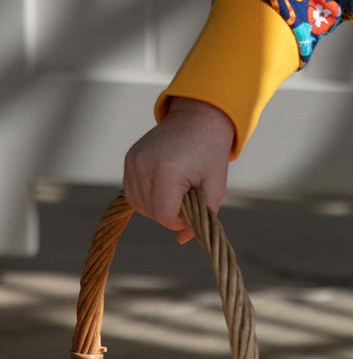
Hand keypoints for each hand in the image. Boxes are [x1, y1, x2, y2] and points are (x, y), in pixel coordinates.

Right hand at [122, 98, 234, 243]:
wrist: (199, 118)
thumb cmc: (211, 153)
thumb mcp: (216, 186)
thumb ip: (203, 216)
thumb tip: (181, 240)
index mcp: (167, 170)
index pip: (164, 215)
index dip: (180, 221)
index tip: (194, 209)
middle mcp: (144, 164)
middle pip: (150, 212)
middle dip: (170, 213)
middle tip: (189, 196)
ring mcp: (133, 160)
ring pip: (138, 204)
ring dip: (157, 206)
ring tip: (177, 189)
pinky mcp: (129, 158)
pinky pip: (132, 191)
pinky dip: (147, 196)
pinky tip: (165, 185)